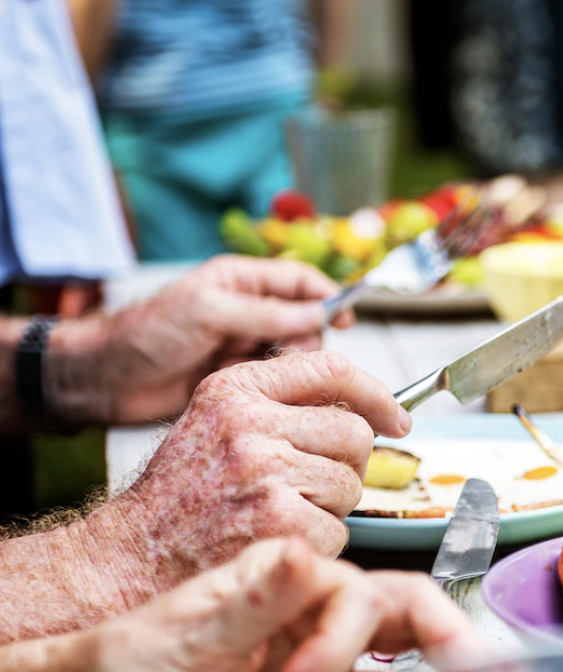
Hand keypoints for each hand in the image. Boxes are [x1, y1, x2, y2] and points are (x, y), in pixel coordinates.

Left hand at [47, 255, 353, 425]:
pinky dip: (273, 387)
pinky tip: (254, 391)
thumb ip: (264, 313)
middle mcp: (247, 311)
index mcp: (240, 281)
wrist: (106, 379)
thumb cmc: (146, 333)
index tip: (347, 318)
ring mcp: (242, 345)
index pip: (300, 280)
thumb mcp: (208, 311)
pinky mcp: (238, 377)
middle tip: (287, 355)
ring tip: (259, 373)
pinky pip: (274, 381)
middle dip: (306, 339)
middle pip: (305, 321)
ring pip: (292, 354)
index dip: (328, 296)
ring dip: (286, 365)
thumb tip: (315, 314)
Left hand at [68, 538, 480, 671]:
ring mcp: (327, 658)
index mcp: (296, 581)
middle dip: (449, 642)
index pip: (361, 596)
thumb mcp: (192, 631)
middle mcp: (321, 613)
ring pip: (406, 661)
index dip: (346, 642)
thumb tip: (301, 551)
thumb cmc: (137, 657)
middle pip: (409, 615)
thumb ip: (256, 598)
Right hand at [86, 348, 407, 602]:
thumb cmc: (183, 494)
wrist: (134, 556)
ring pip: (351, 484)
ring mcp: (266, 471)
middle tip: (310, 486)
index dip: (376, 393)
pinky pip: (340, 529)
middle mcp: (250, 423)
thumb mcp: (216, 421)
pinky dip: (321, 543)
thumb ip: (279, 402)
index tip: (396, 418)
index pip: (331, 367)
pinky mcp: (280, 521)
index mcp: (236, 389)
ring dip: (331, 507)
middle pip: (354, 433)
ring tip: (283, 513)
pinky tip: (280, 541)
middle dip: (346, 464)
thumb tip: (363, 404)